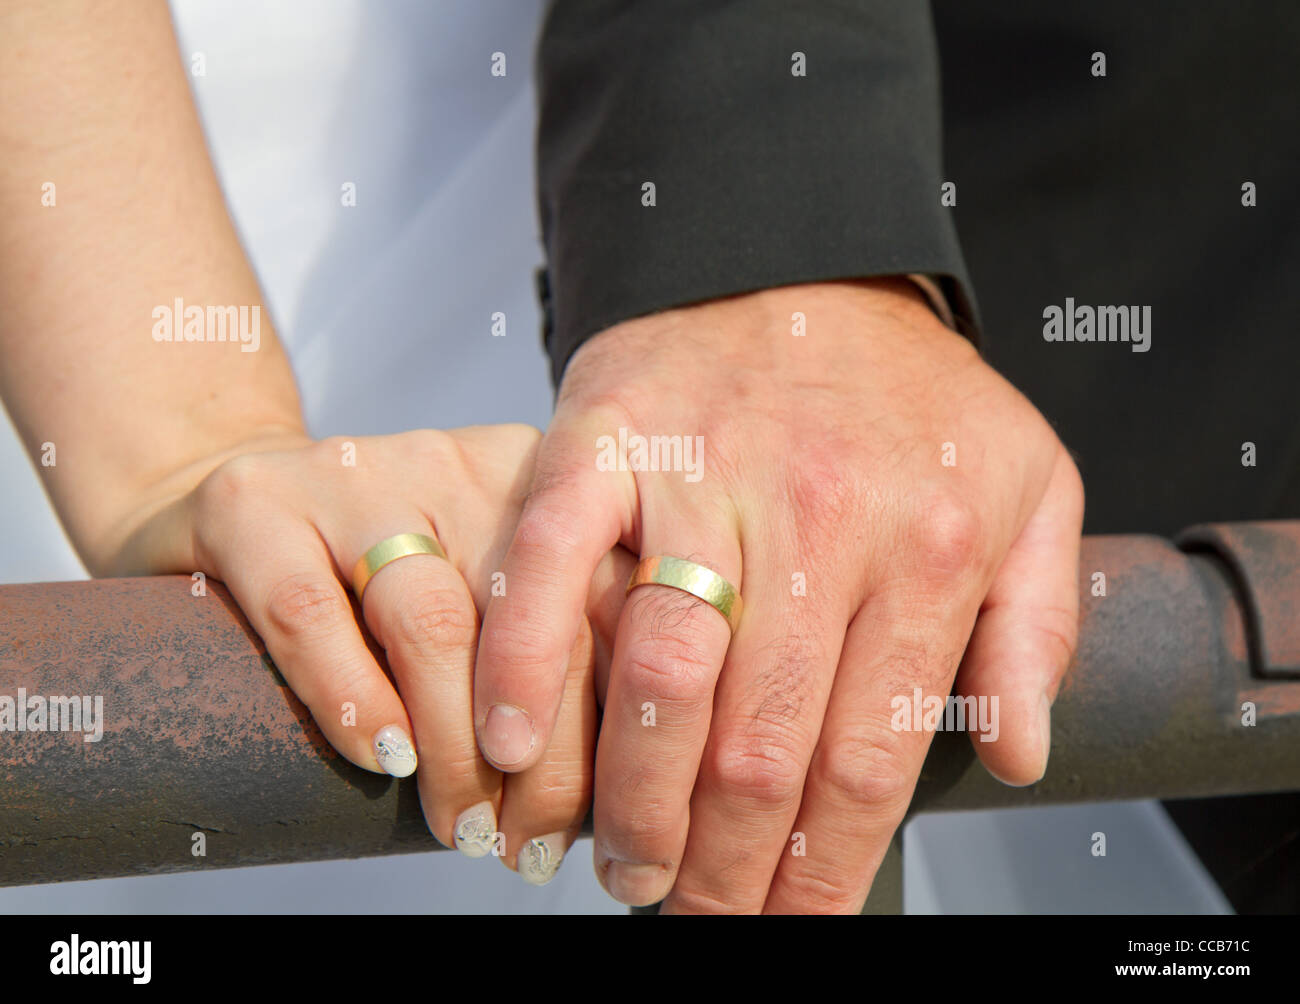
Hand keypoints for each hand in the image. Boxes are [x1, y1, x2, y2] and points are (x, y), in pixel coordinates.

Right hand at [115, 425, 632, 881]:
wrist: (234, 508)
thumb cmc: (381, 585)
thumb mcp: (486, 597)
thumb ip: (551, 657)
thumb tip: (618, 791)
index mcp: (537, 485)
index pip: (606, 600)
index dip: (613, 720)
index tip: (605, 815)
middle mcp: (460, 466)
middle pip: (531, 618)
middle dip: (543, 758)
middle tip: (529, 847)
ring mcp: (357, 476)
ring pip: (433, 623)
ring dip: (457, 750)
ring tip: (466, 828)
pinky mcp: (253, 504)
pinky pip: (309, 614)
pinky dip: (352, 701)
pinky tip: (384, 762)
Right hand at [475, 278, 1083, 911]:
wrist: (799, 257)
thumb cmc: (907, 390)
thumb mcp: (1029, 486)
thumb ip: (1034, 624)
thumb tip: (1015, 753)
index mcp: (923, 543)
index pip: (867, 756)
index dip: (825, 869)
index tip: (794, 923)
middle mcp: (814, 518)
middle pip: (761, 745)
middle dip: (726, 867)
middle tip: (700, 915)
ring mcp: (702, 478)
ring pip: (662, 676)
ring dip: (636, 801)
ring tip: (628, 868)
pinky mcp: (607, 443)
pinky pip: (550, 567)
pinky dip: (524, 666)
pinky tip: (516, 748)